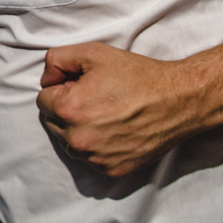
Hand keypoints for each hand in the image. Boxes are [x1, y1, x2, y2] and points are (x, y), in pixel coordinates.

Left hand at [36, 41, 204, 176]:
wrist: (179, 100)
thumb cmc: (137, 75)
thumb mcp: (92, 53)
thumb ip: (56, 60)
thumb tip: (46, 81)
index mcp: (69, 109)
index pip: (43, 100)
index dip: (61, 88)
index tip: (81, 85)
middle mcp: (79, 138)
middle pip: (53, 122)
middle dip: (67, 109)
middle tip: (95, 97)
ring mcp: (96, 157)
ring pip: (70, 142)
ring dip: (79, 130)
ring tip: (106, 114)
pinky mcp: (113, 169)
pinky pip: (91, 158)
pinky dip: (97, 146)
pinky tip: (116, 130)